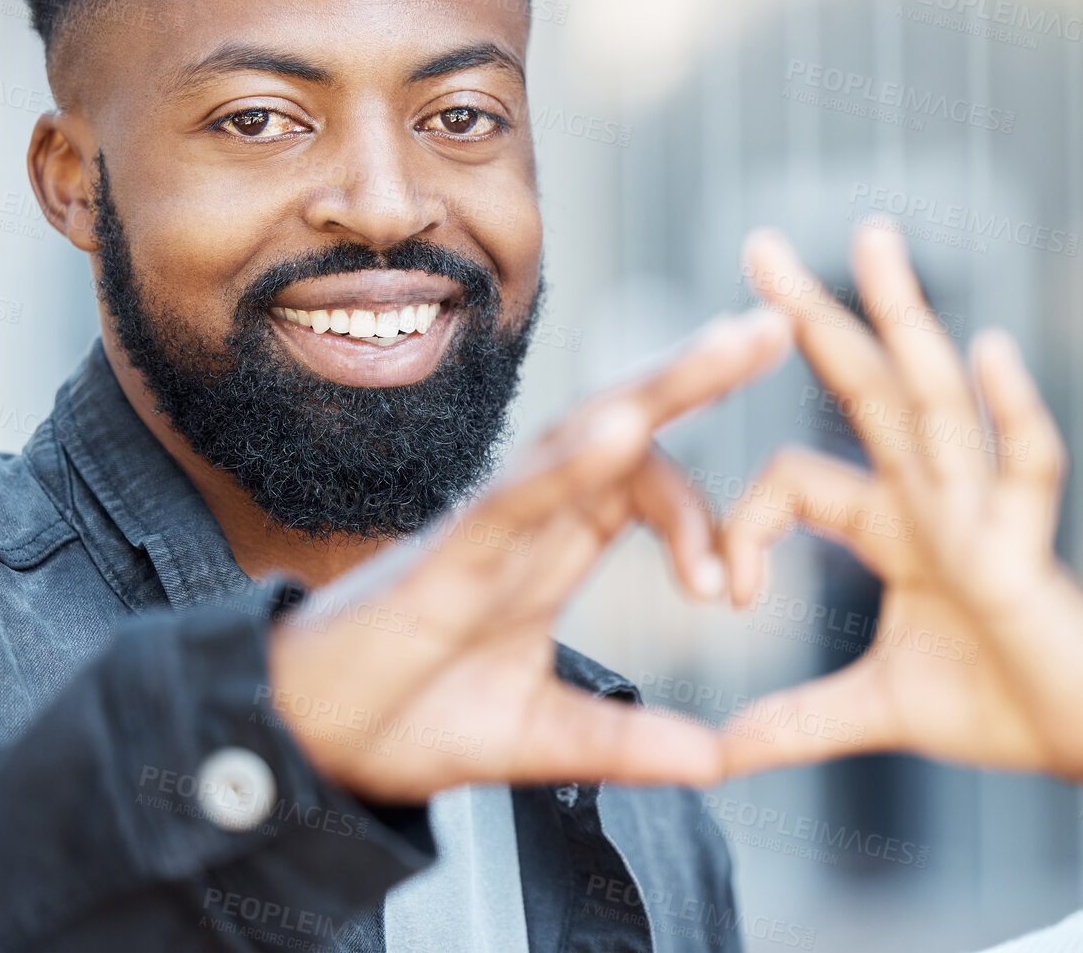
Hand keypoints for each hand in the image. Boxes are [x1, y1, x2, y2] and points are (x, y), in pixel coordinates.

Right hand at [267, 308, 789, 801]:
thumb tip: (717, 759)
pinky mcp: (444, 555)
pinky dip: (571, 463)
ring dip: (659, 385)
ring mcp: (489, 527)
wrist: (305, 748)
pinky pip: (515, 495)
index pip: (644, 484)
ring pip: (580, 432)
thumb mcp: (540, 736)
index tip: (732, 594)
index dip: (702, 516)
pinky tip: (625, 431)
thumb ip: (624, 742)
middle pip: (625, 422)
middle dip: (699, 372)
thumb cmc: (407, 718)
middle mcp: (530, 516)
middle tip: (778, 324)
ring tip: (729, 343)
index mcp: (555, 545)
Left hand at [718, 225, 1082, 788]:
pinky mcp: (1027, 549)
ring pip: (936, 398)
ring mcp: (981, 513)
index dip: (746, 525)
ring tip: (871, 237)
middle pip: (863, 388)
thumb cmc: (1007, 708)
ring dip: (904, 316)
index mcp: (892, 524)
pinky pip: (1025, 471)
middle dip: (812, 315)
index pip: (795, 477)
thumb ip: (798, 721)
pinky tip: (988, 350)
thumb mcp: (877, 710)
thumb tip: (717, 754)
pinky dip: (1012, 412)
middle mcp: (932, 498)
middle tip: (756, 243)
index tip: (727, 598)